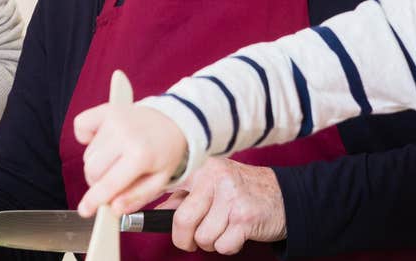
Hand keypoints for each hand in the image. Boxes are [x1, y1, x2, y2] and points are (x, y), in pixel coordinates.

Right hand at [74, 102, 187, 215]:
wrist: (173, 120)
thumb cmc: (165, 152)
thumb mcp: (160, 180)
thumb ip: (136, 197)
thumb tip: (114, 208)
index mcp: (141, 154)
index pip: (109, 183)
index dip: (94, 200)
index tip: (84, 211)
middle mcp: (125, 134)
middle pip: (92, 170)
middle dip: (98, 182)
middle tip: (113, 180)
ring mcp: (113, 119)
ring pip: (87, 154)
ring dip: (97, 162)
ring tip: (116, 157)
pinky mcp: (106, 109)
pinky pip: (81, 126)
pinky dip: (86, 137)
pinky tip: (104, 141)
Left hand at [159, 158, 286, 253]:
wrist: (287, 196)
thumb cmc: (246, 192)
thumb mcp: (216, 184)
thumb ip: (187, 195)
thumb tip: (157, 213)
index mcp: (204, 169)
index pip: (169, 192)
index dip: (153, 213)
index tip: (128, 218)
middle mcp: (216, 178)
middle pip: (182, 221)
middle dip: (185, 239)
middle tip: (194, 241)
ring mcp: (231, 197)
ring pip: (203, 237)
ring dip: (213, 242)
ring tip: (226, 229)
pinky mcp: (245, 217)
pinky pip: (223, 245)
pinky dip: (229, 246)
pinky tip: (238, 233)